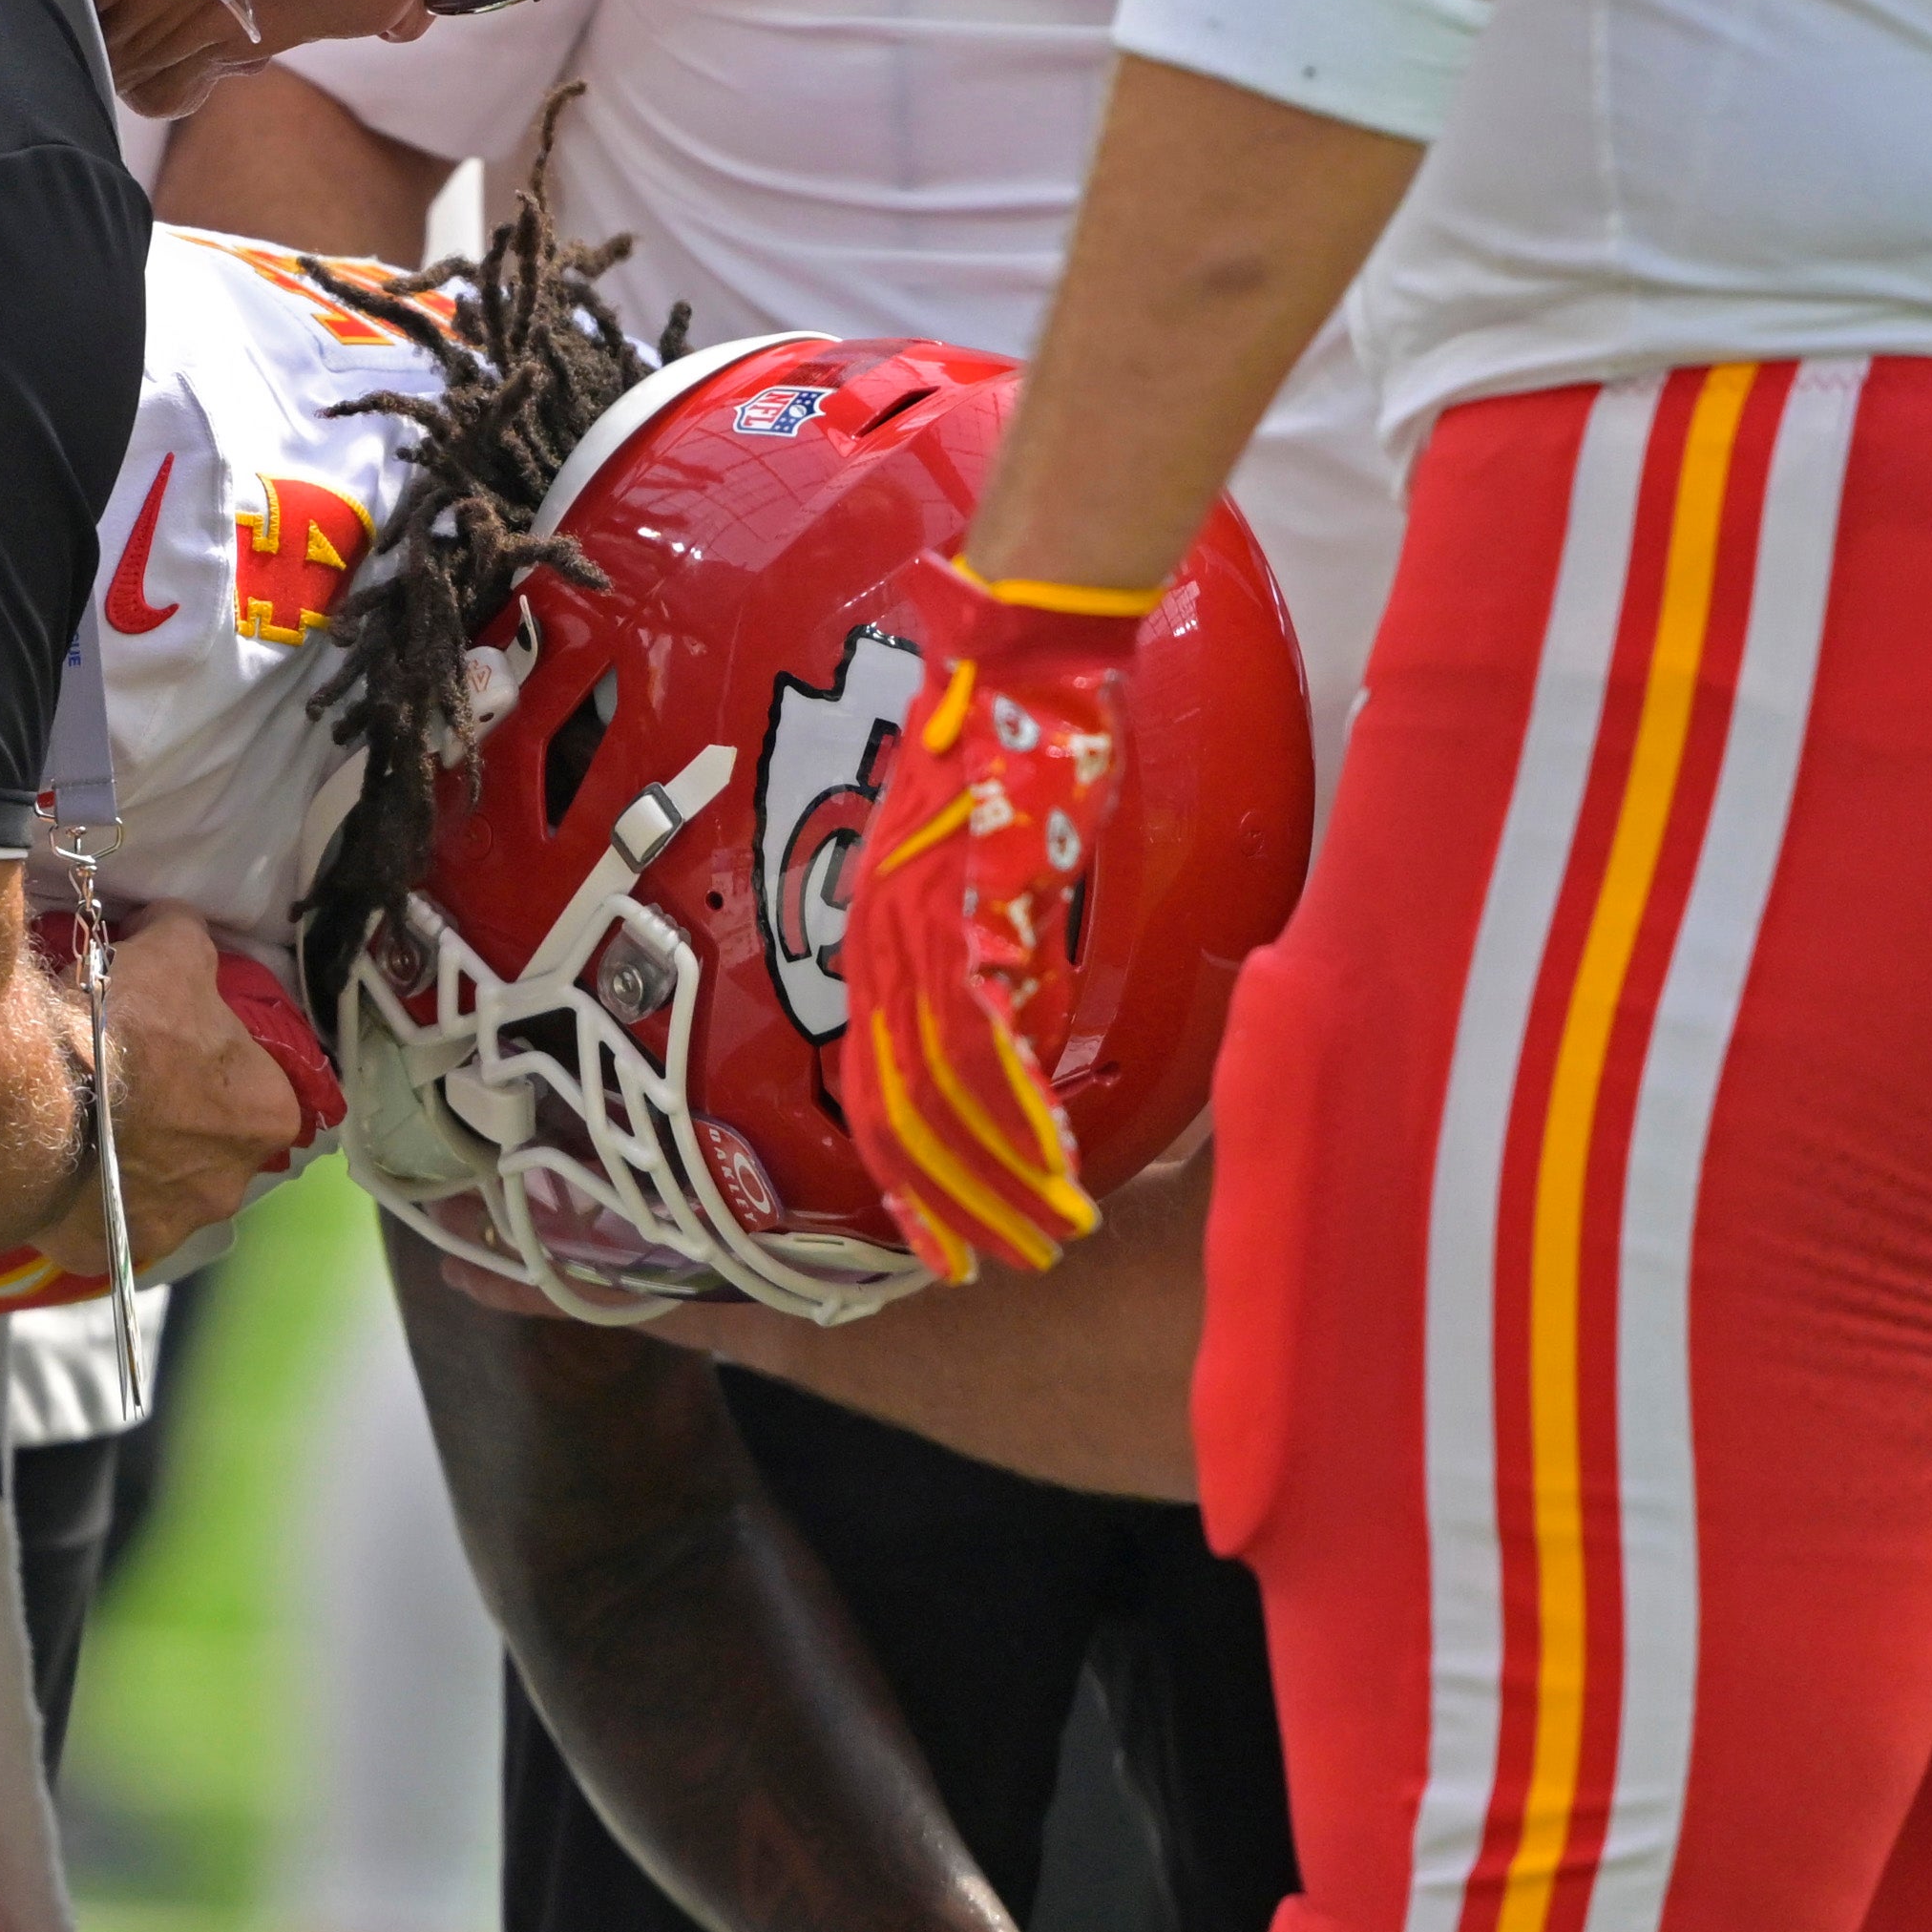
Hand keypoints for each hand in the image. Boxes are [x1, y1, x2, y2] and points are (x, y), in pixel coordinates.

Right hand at [88, 902, 336, 1274]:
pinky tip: (59, 1169)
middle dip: (177, 1125)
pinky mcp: (106, 1253)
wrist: (37, 1091)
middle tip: (128, 1088)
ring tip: (86, 1128)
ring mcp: (169, 1227)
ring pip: (156, 1194)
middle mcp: (231, 1184)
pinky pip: (100, 1228)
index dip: (218, 1071)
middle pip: (209, 1151)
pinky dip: (83, 1204)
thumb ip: (190, 941)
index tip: (179, 1053)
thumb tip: (180, 927)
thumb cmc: (124, 1021)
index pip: (257, 1094)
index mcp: (267, 1115)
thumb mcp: (173, 951)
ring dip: (131, 1167)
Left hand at [837, 558, 1147, 1284]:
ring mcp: (922, 933)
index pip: (873, 1090)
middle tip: (995, 1266)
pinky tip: (1057, 1168)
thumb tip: (1019, 1039)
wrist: (1016, 664)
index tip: (935, 1246)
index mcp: (875, 940)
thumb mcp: (976, 870)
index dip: (904, 1180)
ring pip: (943, 1098)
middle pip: (900, 1114)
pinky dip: (1023, 1117)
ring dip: (998, 1180)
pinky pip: (988, 1044)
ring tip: (1043, 1238)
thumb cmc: (1005, 752)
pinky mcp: (973, 915)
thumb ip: (985, 957)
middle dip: (951, 1205)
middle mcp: (882, 946)